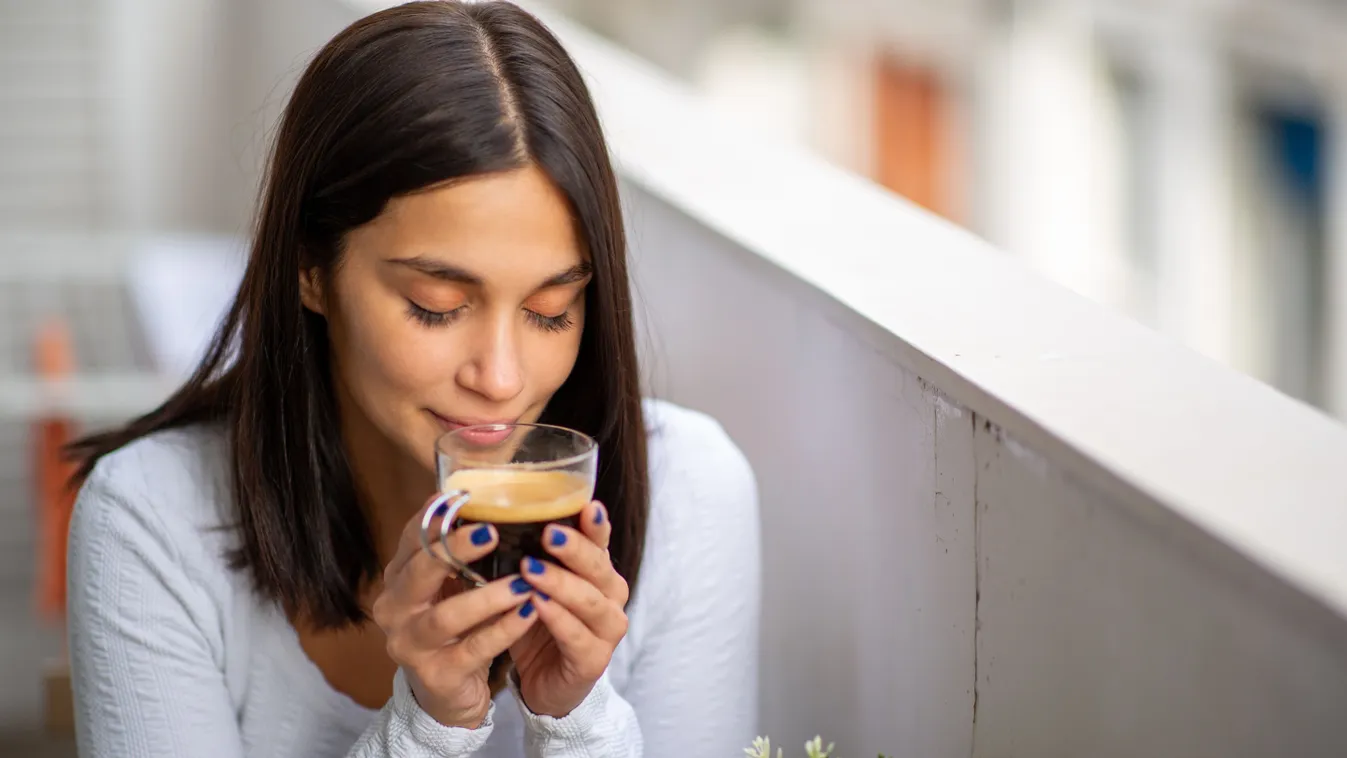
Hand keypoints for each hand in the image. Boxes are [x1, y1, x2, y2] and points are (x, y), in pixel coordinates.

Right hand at [371, 497, 540, 728]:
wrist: (446, 697)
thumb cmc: (455, 630)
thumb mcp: (450, 588)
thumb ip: (458, 552)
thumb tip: (484, 498)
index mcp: (398, 579)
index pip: (410, 540)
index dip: (434, 517)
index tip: (462, 496)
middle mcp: (395, 610)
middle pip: (418, 573)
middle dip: (454, 549)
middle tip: (492, 532)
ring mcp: (411, 645)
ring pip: (446, 616)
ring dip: (486, 596)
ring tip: (523, 581)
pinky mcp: (436, 675)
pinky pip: (472, 650)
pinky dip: (503, 630)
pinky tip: (529, 614)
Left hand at [509, 500, 629, 717]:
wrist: (544, 683)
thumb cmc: (536, 625)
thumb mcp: (532, 586)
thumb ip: (526, 555)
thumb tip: (491, 519)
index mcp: (598, 572)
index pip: (600, 541)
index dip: (595, 524)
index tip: (586, 505)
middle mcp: (610, 597)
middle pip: (598, 567)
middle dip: (574, 549)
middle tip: (549, 534)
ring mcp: (607, 630)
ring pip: (590, 601)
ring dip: (560, 584)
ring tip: (531, 570)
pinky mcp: (594, 660)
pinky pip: (577, 636)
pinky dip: (557, 619)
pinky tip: (537, 606)